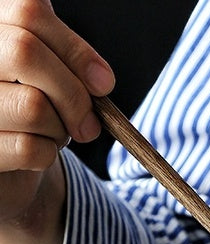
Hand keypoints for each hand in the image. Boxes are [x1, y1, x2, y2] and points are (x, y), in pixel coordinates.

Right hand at [0, 0, 113, 243]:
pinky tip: (38, 154)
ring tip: (53, 135)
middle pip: (25, 51)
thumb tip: (99, 78)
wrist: (4, 164)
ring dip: (61, 130)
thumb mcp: (48, 75)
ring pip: (34, 106)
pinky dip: (49, 155)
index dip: (75, 48)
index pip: (27, 11)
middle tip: (89, 124)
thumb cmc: (29, 111)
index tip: (103, 84)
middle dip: (73, 93)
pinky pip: (30, 148)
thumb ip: (65, 60)